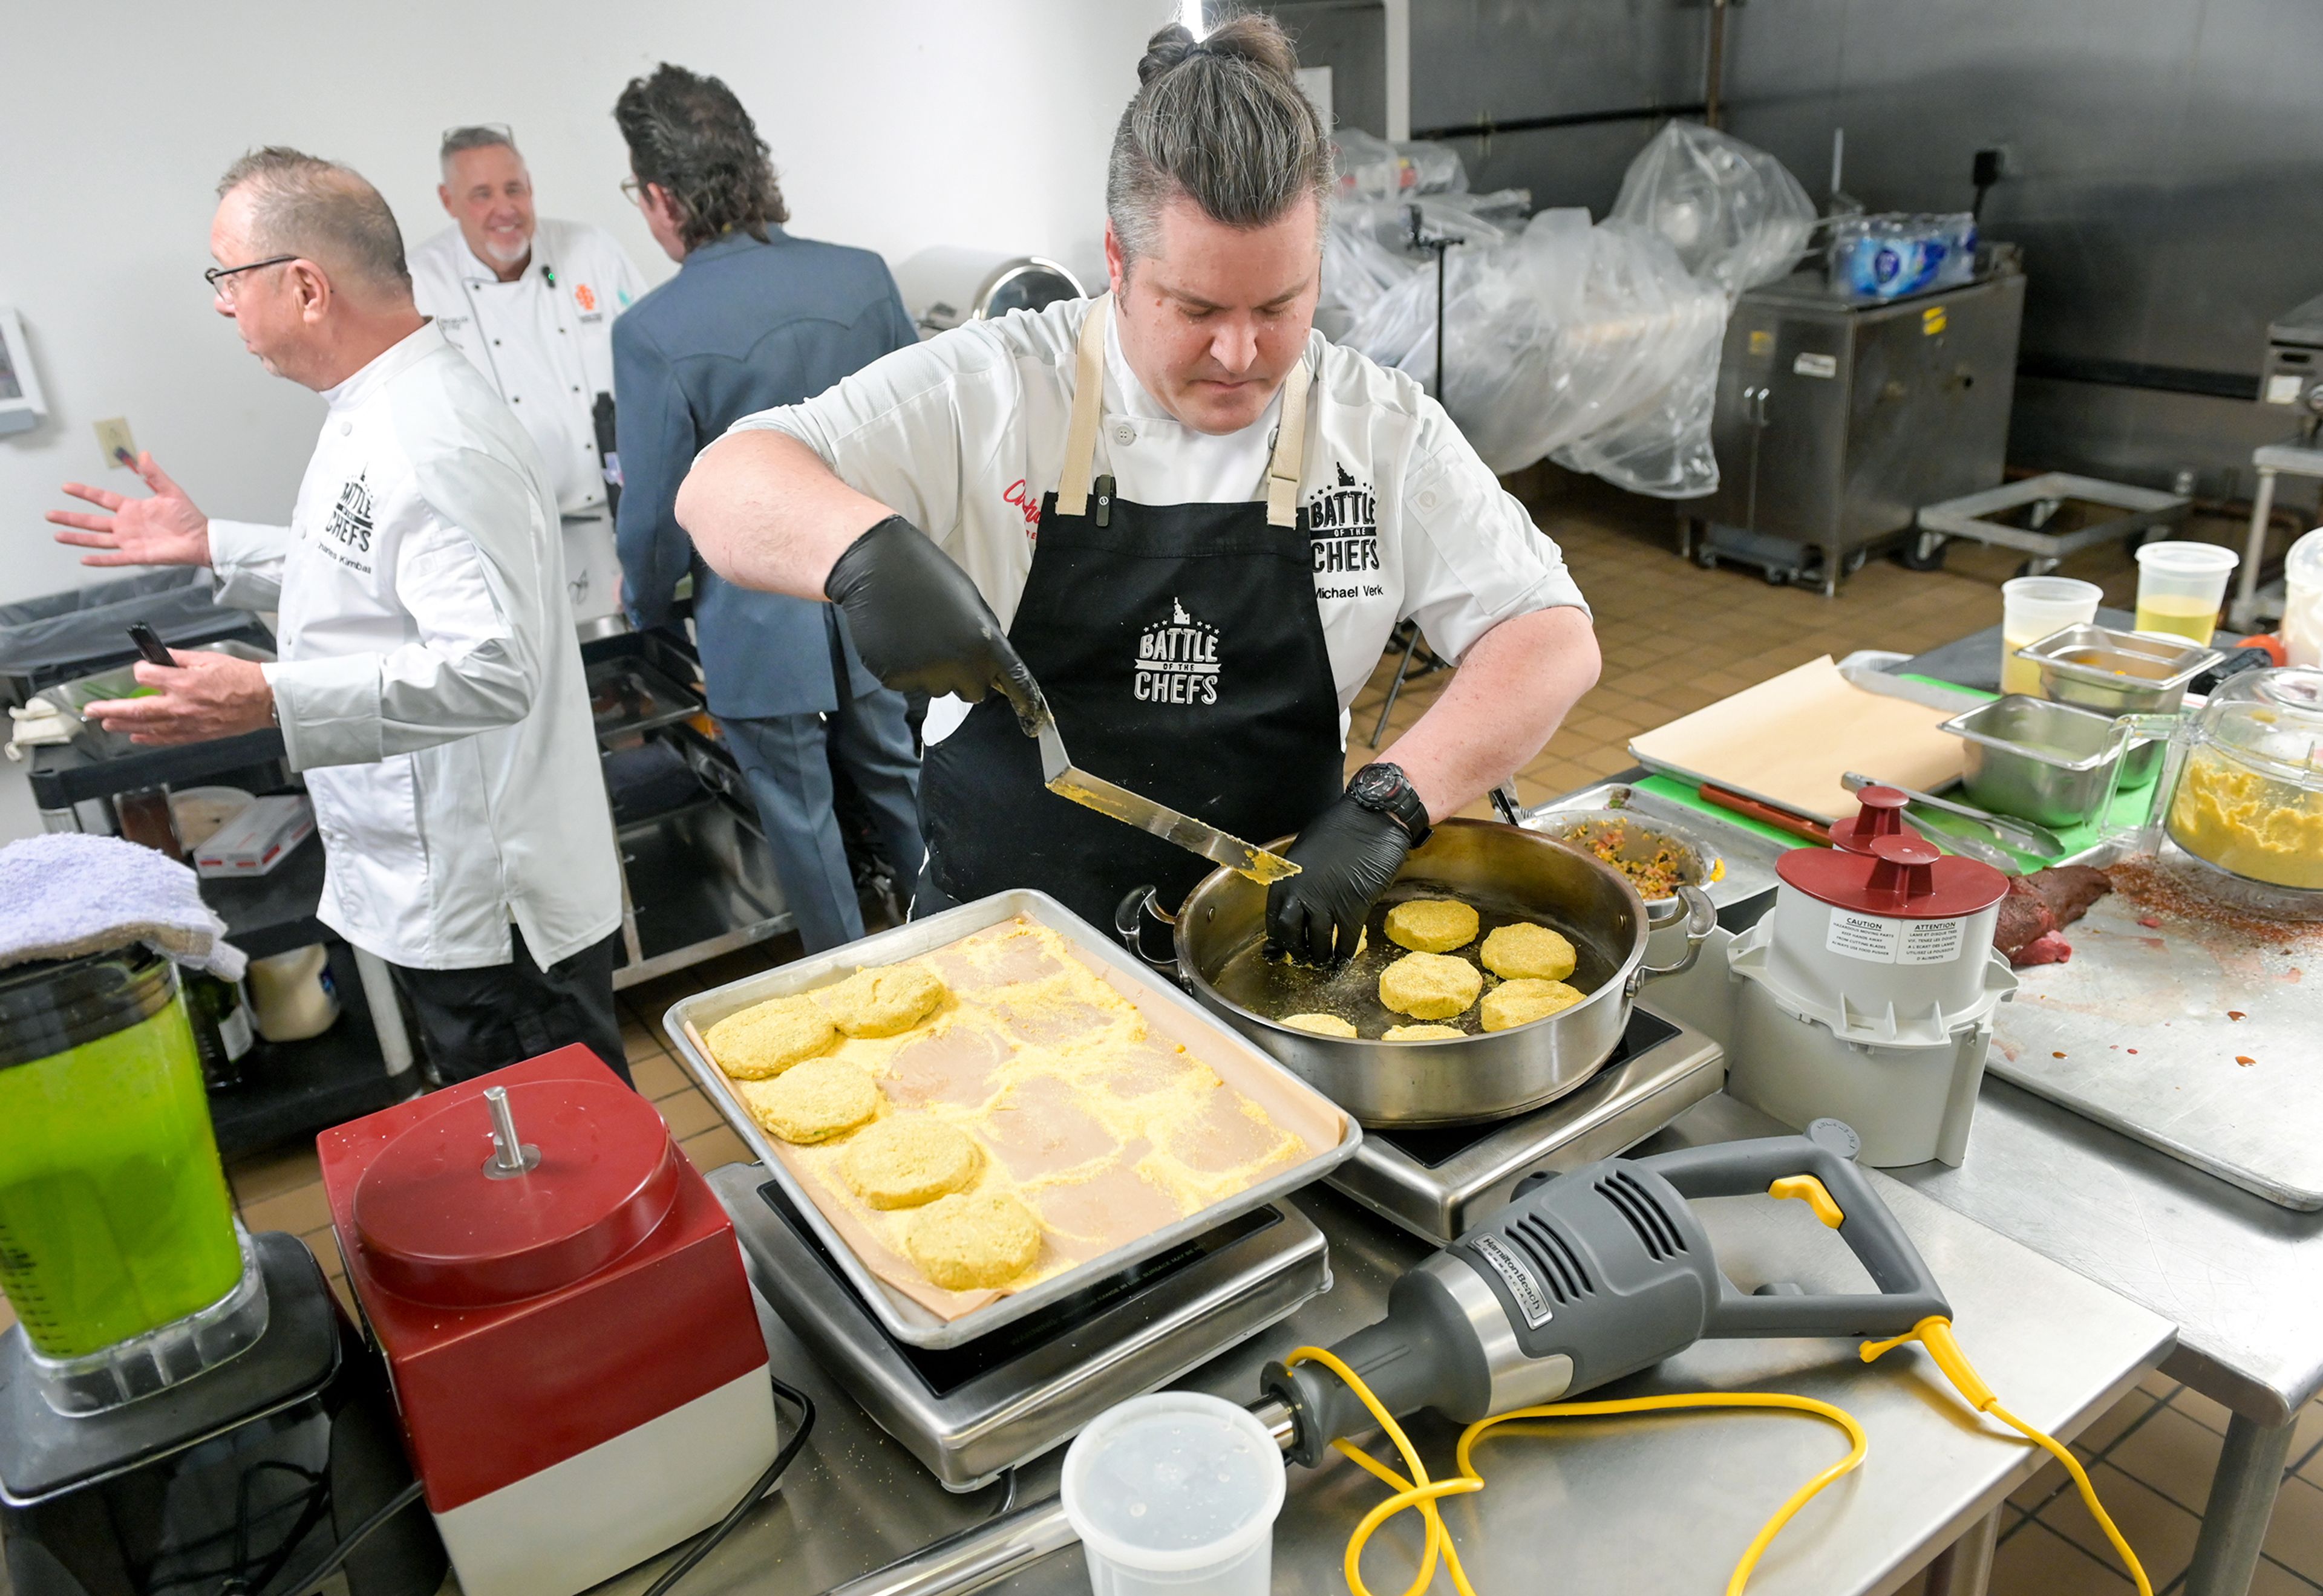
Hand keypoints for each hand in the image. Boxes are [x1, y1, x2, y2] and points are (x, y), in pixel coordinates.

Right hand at [47, 454, 211, 567]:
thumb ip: (154, 475)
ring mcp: (129, 541)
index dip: (84, 493)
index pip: (102, 498)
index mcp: (131, 508)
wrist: (202, 539)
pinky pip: (115, 558)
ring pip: (97, 539)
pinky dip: (100, 560)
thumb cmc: (189, 517)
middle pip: (92, 520)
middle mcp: (126, 525)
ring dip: (77, 538)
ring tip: (58, 535)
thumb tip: (143, 454)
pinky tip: (83, 559)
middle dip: (71, 517)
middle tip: (49, 515)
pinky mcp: (138, 555)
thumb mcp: (170, 492)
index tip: (66, 487)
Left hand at [83, 652, 273, 745]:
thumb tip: (159, 657)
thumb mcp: (210, 658)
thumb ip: (180, 658)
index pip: (145, 676)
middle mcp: (180, 705)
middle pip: (136, 708)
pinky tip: (134, 736)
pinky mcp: (196, 734)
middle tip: (91, 710)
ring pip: (146, 726)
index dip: (141, 670)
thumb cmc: (242, 677)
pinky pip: (165, 738)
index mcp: (184, 682)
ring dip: (122, 724)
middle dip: (110, 708)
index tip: (143, 668)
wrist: (265, 701)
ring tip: (105, 723)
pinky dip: (147, 738)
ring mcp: (187, 723)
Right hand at [825, 515, 1044, 731]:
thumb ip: (986, 635)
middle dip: (964, 678)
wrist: (876, 565)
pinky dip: (904, 668)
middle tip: (946, 648)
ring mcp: (925, 674)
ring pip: (938, 689)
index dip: (1024, 699)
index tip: (1031, 716)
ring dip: (932, 672)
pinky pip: (908, 684)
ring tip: (916, 637)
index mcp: (984, 642)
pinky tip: (897, 640)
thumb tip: (994, 664)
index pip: (1014, 681)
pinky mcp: (894, 679)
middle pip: (973, 693)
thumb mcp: (970, 600)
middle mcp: (959, 664)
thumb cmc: (928, 575)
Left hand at [1265, 793, 1414, 965]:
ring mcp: (1327, 903)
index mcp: (1286, 879)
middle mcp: (1301, 895)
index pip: (1274, 920)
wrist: (1372, 819)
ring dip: (1320, 957)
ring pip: (1318, 944)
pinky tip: (1344, 959)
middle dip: (1297, 951)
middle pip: (1291, 936)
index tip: (1282, 949)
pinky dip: (1344, 954)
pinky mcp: (1354, 909)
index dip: (1279, 939)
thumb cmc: (1340, 828)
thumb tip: (1297, 896)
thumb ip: (1299, 876)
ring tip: (1324, 963)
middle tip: (1304, 959)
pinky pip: (1345, 941)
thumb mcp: (1306, 850)